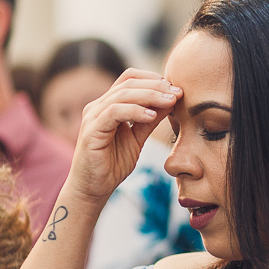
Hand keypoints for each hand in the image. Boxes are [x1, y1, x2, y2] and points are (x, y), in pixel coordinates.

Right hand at [68, 70, 180, 203]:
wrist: (93, 189)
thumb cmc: (112, 165)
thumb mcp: (137, 138)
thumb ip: (150, 120)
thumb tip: (171, 100)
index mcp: (108, 105)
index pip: (130, 79)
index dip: (153, 79)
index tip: (175, 89)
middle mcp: (98, 106)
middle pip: (129, 83)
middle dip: (156, 86)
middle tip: (177, 92)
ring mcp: (93, 117)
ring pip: (123, 94)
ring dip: (150, 95)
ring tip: (170, 101)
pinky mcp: (91, 130)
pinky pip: (114, 112)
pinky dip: (135, 111)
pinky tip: (152, 116)